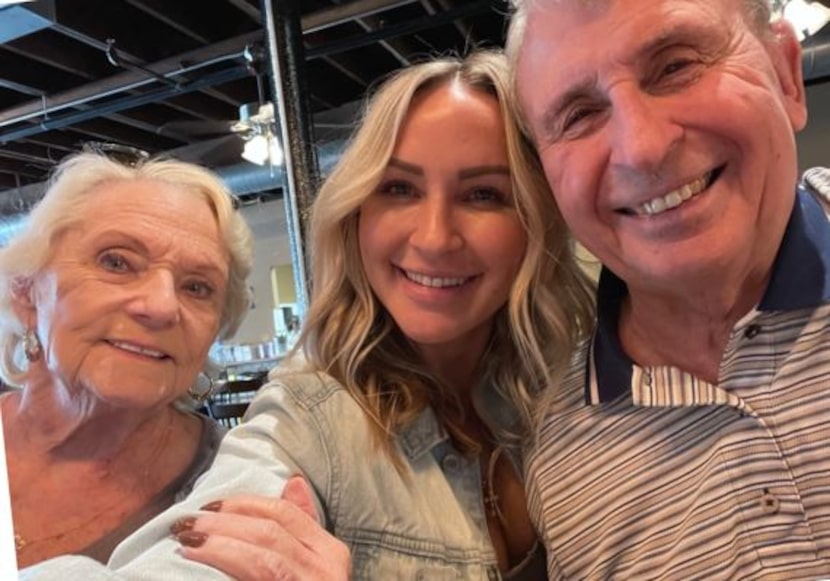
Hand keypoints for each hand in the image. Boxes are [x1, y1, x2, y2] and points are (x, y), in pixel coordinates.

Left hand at [173, 475, 350, 579]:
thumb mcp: (312, 566)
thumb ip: (302, 526)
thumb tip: (293, 481)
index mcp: (331, 553)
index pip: (285, 513)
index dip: (244, 505)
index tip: (209, 505)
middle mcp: (326, 569)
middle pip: (271, 531)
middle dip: (224, 522)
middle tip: (185, 523)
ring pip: (264, 554)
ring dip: (220, 543)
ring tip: (187, 541)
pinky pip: (261, 577)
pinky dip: (227, 566)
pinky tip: (199, 565)